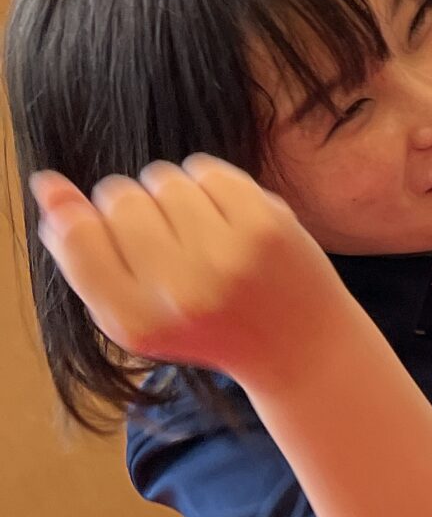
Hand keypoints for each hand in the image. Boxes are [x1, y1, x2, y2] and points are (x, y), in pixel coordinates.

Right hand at [30, 157, 349, 386]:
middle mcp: (180, 291)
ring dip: (170, 193)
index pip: (75, 235)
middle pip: (118, 198)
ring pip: (162, 177)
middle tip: (163, 239)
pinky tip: (223, 218)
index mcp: (135, 321)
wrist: (298, 347)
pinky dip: (207, 185)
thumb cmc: (203, 326)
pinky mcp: (266, 225)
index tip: (98, 223)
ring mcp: (227, 256)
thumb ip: (83, 258)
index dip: (78, 215)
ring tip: (194, 230)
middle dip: (131, 206)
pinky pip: (205, 169)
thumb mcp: (134, 315)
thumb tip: (48, 185)